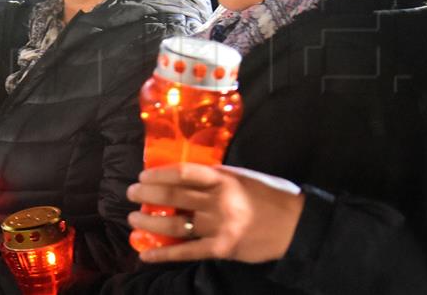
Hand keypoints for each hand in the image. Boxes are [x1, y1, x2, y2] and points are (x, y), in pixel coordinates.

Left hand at [126, 163, 303, 263]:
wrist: (296, 226)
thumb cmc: (270, 196)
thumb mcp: (242, 177)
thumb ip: (216, 178)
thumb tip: (185, 177)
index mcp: (224, 179)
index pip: (184, 173)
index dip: (159, 174)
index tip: (143, 175)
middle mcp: (218, 201)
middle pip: (174, 196)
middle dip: (147, 194)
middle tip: (131, 193)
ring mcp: (219, 226)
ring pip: (175, 223)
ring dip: (149, 221)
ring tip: (133, 219)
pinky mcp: (221, 249)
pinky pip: (186, 251)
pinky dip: (164, 252)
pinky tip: (145, 253)